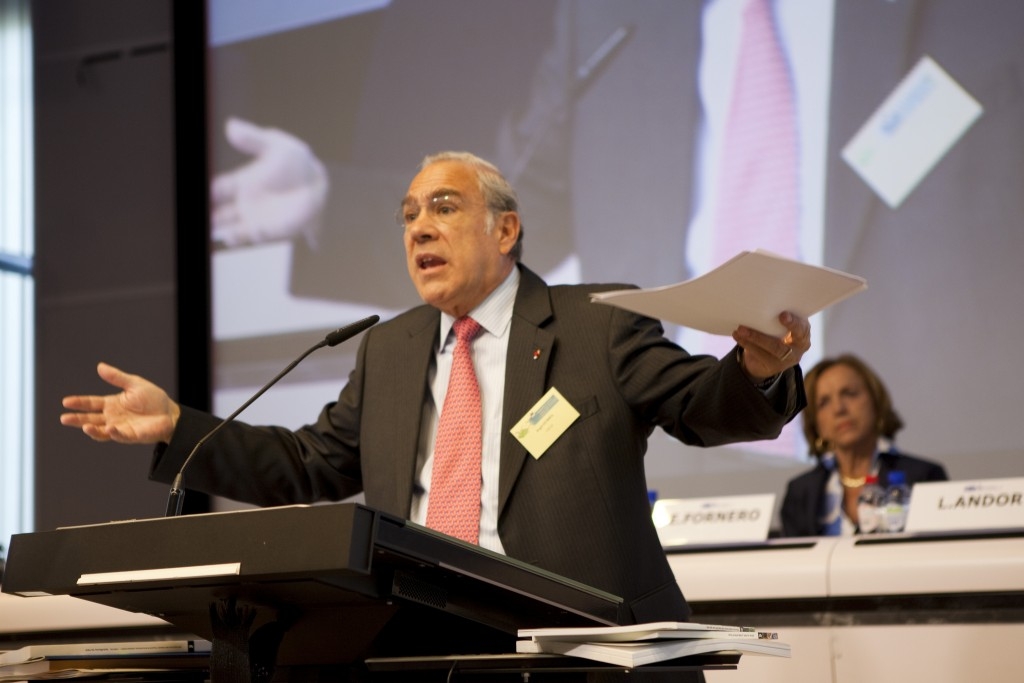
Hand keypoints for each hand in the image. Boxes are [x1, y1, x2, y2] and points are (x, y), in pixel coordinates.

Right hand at [60, 362, 180, 443]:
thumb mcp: (134, 384)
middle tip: (64, 418)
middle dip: (77, 419)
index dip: (79, 402)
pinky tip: (109, 428)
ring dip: (92, 429)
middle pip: (90, 418)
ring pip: (101, 431)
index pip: (91, 403)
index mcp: (111, 403)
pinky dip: (113, 433)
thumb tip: (100, 366)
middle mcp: (112, 417)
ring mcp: (120, 427)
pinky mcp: (130, 436)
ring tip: (85, 426)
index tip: (66, 401)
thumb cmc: (153, 399)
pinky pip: (119, 435)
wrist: (170, 413)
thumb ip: (117, 378)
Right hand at [210, 117, 328, 247]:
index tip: (204, 194)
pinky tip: (232, 237)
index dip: (210, 193)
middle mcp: (246, 203)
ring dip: (222, 231)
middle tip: (202, 217)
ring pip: (232, 229)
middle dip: (210, 216)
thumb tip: (231, 126)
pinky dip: (241, 238)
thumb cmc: (294, 161)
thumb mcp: (275, 145)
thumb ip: (253, 139)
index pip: (219, 190)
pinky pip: (252, 238)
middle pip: (220, 214)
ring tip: (211, 230)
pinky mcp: (271, 230)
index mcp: (243, 182)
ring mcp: (257, 218)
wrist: (317, 182)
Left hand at [733, 311, 810, 381]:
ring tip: (740, 330)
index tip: (783, 315)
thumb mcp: (781, 324)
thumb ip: (778, 317)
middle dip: (763, 337)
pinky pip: (759, 355)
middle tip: (745, 327)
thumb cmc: (778, 331)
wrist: (770, 355)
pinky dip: (747, 344)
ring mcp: (786, 360)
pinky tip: (738, 336)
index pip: (802, 329)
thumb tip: (761, 301)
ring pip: (770, 350)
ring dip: (753, 339)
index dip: (794, 323)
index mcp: (803, 334)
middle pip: (782, 345)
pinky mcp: (773, 366)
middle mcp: (798, 349)